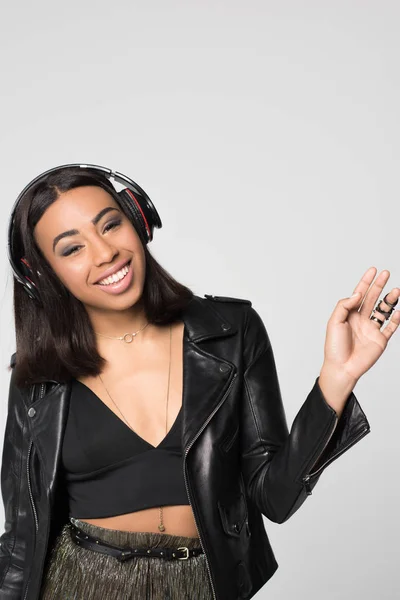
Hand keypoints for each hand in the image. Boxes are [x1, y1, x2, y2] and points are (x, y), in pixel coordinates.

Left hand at [322, 267, 399, 382]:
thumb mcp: (334, 322)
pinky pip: (391, 327)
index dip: (366, 282)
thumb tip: (358, 294)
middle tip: (386, 273)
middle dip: (379, 285)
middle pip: (373, 298)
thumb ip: (344, 306)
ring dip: (390, 300)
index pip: (359, 294)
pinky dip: (397, 319)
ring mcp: (372, 329)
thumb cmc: (334, 347)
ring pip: (384, 311)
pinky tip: (399, 311)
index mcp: (349, 314)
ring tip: (396, 290)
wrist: (342, 368)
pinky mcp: (380, 340)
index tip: (373, 270)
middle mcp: (361, 320)